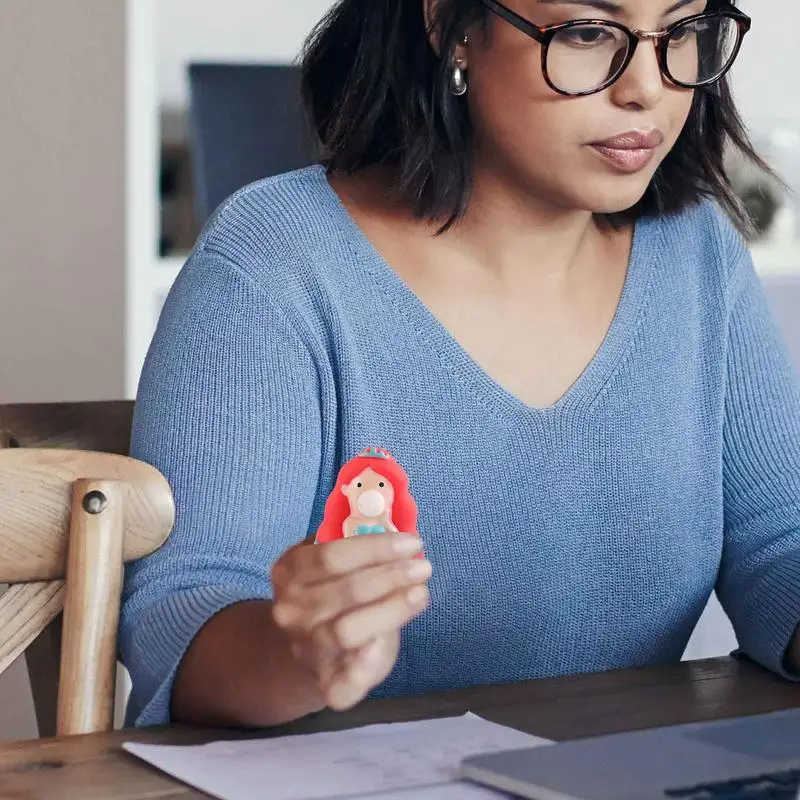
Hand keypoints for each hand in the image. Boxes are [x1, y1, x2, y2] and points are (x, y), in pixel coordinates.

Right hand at [270, 533, 430, 710]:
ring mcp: (306, 648)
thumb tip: (399, 534)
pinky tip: (380, 647)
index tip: (412, 542)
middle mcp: (291, 610)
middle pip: (345, 590)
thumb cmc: (334, 598)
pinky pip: (341, 682)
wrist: (307, 651)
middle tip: (423, 566)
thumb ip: (358, 551)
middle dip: (391, 576)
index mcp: (291, 572)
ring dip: (390, 609)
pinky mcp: (324, 683)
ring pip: (347, 629)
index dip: (375, 548)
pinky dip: (361, 667)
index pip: (331, 556)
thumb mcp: (334, 566)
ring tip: (420, 592)